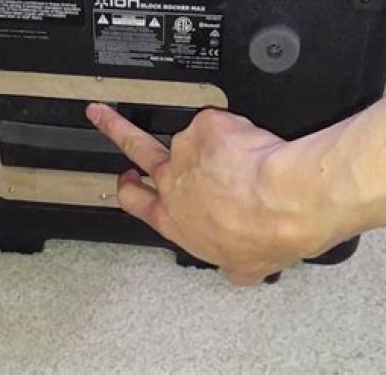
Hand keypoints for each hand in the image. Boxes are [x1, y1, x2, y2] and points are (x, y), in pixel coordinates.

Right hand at [86, 103, 349, 285]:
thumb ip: (231, 264)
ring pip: (193, 136)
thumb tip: (238, 269)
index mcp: (175, 220)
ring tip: (241, 150)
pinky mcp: (208, 125)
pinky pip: (221, 124)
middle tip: (102, 115)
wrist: (283, 203)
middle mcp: (173, 183)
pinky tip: (255, 148)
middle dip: (114, 129)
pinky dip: (237, 132)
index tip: (125, 179)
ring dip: (213, 140)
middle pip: (136, 149)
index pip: (138, 201)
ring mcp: (187, 150)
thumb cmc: (262, 236)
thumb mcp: (243, 268)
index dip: (130, 189)